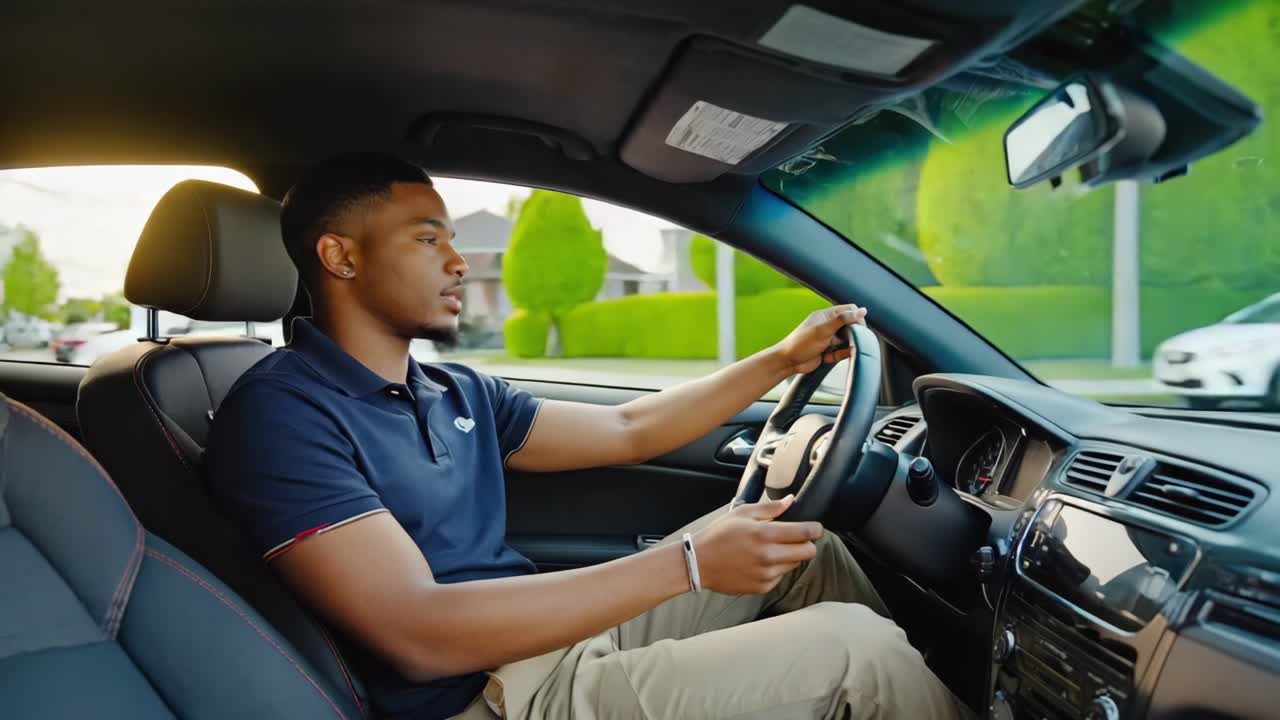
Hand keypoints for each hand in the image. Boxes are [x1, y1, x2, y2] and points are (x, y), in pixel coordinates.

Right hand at [692, 495, 822, 594]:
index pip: (806, 533)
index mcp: (766, 534)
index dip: (815, 529)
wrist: (698, 563)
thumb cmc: (718, 535)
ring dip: (789, 556)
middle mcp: (769, 556)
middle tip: (796, 539)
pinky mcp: (762, 587)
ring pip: (795, 564)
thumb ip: (771, 508)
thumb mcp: (742, 513)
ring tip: (770, 549)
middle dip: (807, 544)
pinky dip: (776, 569)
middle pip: (808, 552)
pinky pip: (780, 576)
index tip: (814, 528)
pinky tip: (759, 562)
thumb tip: (791, 500)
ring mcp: (767, 574)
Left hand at [772, 304, 866, 374]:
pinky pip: (841, 352)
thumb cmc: (801, 343)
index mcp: (826, 316)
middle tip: (855, 341)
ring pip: (847, 340)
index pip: (848, 310)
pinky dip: (842, 354)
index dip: (857, 318)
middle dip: (854, 334)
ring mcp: (828, 339)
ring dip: (849, 345)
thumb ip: (843, 319)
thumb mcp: (823, 329)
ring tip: (846, 350)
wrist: (787, 362)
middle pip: (850, 326)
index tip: (860, 328)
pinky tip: (839, 356)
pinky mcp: (828, 352)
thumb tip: (862, 311)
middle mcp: (828, 326)